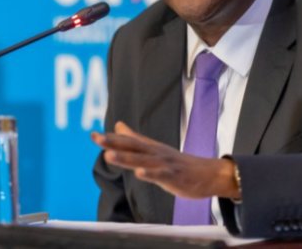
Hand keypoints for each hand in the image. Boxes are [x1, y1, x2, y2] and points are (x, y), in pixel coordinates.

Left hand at [91, 121, 238, 199]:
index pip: (128, 142)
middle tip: (96, 139)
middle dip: (114, 144)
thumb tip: (117, 125)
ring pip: (143, 160)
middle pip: (133, 147)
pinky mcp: (174, 176)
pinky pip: (161, 175)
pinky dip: (150, 174)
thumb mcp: (154, 149)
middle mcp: (156, 153)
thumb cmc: (179, 162)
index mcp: (150, 148)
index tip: (93, 136)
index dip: (110, 139)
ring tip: (109, 156)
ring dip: (126, 158)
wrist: (208, 174)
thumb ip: (135, 138)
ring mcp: (165, 164)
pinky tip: (139, 174)